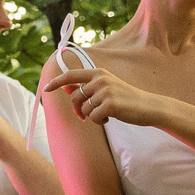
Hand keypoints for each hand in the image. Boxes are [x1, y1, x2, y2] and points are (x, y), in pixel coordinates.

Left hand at [38, 66, 155, 125]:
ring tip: (105, 115)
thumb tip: (64, 87)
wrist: (148, 107)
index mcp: (98, 73)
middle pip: (75, 97)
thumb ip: (86, 87)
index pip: (71, 75)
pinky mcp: (110, 105)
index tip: (46, 88)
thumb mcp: (106, 88)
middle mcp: (100, 79)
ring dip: (91, 116)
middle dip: (77, 109)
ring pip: (83, 109)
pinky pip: (92, 117)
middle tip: (85, 116)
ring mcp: (105, 91)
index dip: (56, 82)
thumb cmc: (126, 99)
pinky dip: (98, 121)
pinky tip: (109, 119)